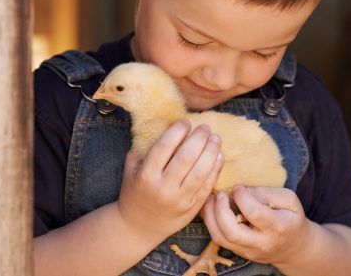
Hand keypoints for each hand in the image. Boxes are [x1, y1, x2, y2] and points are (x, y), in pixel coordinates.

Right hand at [117, 119, 223, 240]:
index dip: (177, 131)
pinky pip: (207, 186)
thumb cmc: (135, 192)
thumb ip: (142, 149)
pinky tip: (219, 156)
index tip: (186, 122)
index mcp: (146, 176)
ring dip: (211, 152)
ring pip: (201, 172)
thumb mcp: (131, 171)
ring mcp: (180, 200)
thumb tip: (162, 124)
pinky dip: (215, 169)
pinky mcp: (192, 208)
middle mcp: (163, 188)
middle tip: (205, 128)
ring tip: (216, 138)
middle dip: (199, 139)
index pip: (164, 147)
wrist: (138, 227)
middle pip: (186, 158)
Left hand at [201, 186, 312, 264]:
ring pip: (220, 238)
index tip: (238, 187)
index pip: (254, 213)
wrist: (293, 248)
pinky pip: (219, 240)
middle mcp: (262, 243)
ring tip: (209, 199)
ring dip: (210, 216)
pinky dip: (211, 222)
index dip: (242, 197)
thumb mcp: (288, 200)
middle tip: (219, 194)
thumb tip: (242, 190)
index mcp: (278, 227)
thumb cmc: (291, 218)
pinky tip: (210, 209)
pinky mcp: (239, 253)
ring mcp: (249, 251)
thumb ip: (266, 193)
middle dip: (220, 209)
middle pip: (232, 231)